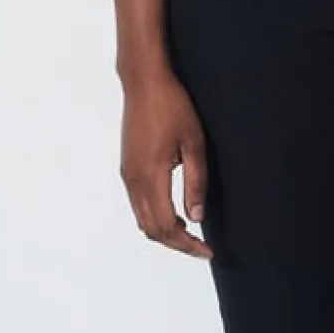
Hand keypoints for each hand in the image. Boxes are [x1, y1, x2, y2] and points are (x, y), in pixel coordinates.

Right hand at [119, 68, 213, 260]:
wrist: (144, 81)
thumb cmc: (172, 106)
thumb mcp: (193, 142)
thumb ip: (196, 182)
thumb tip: (197, 217)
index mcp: (150, 176)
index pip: (166, 227)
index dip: (187, 244)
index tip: (206, 251)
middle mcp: (133, 180)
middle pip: (151, 229)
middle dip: (176, 243)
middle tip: (201, 246)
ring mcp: (127, 174)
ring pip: (142, 219)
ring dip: (164, 231)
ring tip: (190, 231)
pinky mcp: (127, 166)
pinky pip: (138, 204)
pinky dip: (154, 216)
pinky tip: (173, 211)